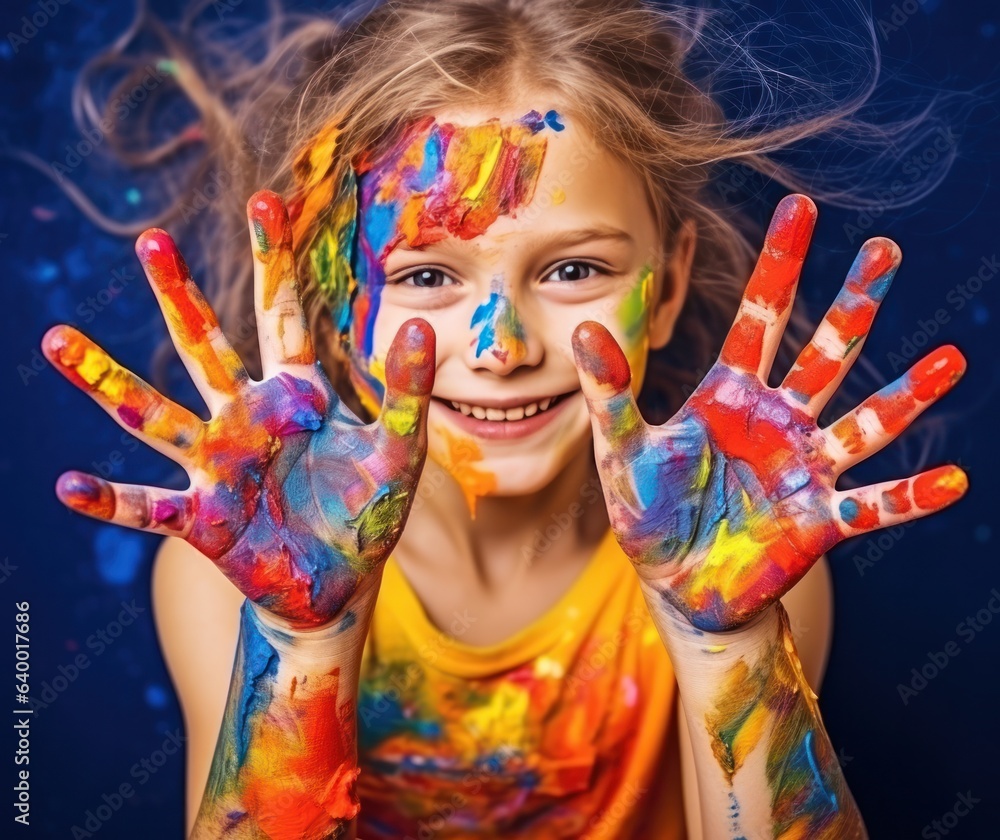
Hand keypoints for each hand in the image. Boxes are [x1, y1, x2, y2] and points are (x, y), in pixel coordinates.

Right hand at [43, 191, 434, 628]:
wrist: (341, 582)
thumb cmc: (368, 512)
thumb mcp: (399, 451)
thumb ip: (406, 394)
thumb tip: (416, 324)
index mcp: (296, 395)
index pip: (282, 315)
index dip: (273, 260)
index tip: (264, 198)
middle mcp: (247, 419)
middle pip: (205, 347)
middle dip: (181, 296)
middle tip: (151, 239)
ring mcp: (218, 467)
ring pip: (155, 415)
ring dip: (107, 380)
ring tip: (57, 339)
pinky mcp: (203, 520)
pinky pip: (149, 506)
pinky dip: (110, 499)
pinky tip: (69, 486)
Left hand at [572, 194, 966, 631]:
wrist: (677, 586)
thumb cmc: (649, 515)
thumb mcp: (621, 452)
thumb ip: (610, 394)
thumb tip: (584, 328)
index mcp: (729, 397)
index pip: (760, 317)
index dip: (779, 264)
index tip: (800, 205)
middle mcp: (777, 422)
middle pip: (824, 351)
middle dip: (853, 302)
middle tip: (886, 249)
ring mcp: (804, 469)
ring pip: (865, 422)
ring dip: (907, 393)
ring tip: (951, 361)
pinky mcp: (821, 520)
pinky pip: (875, 505)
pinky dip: (911, 495)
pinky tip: (955, 480)